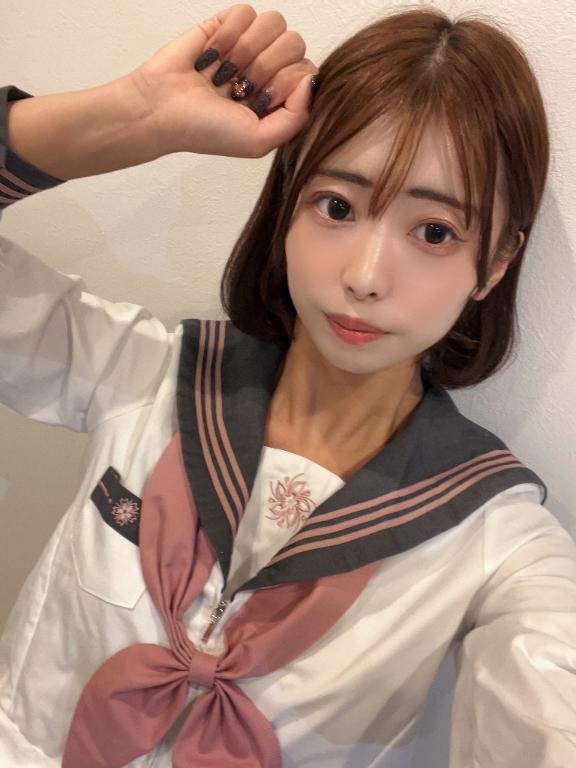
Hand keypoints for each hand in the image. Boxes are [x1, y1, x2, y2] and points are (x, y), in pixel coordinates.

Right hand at [127, 3, 318, 158]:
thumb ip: (297, 117)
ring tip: (224, 73)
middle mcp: (268, 68)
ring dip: (245, 50)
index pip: (308, 71)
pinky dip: (227, 35)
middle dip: (265, 67)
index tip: (257, 101)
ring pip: (274, 22)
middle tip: (239, 88)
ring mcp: (248, 44)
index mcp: (280, 96)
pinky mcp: (225, 25)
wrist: (162, 110)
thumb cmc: (205, 130)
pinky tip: (212, 56)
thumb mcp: (258, 142)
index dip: (286, 84)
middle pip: (295, 43)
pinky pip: (246, 12)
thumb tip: (312, 80)